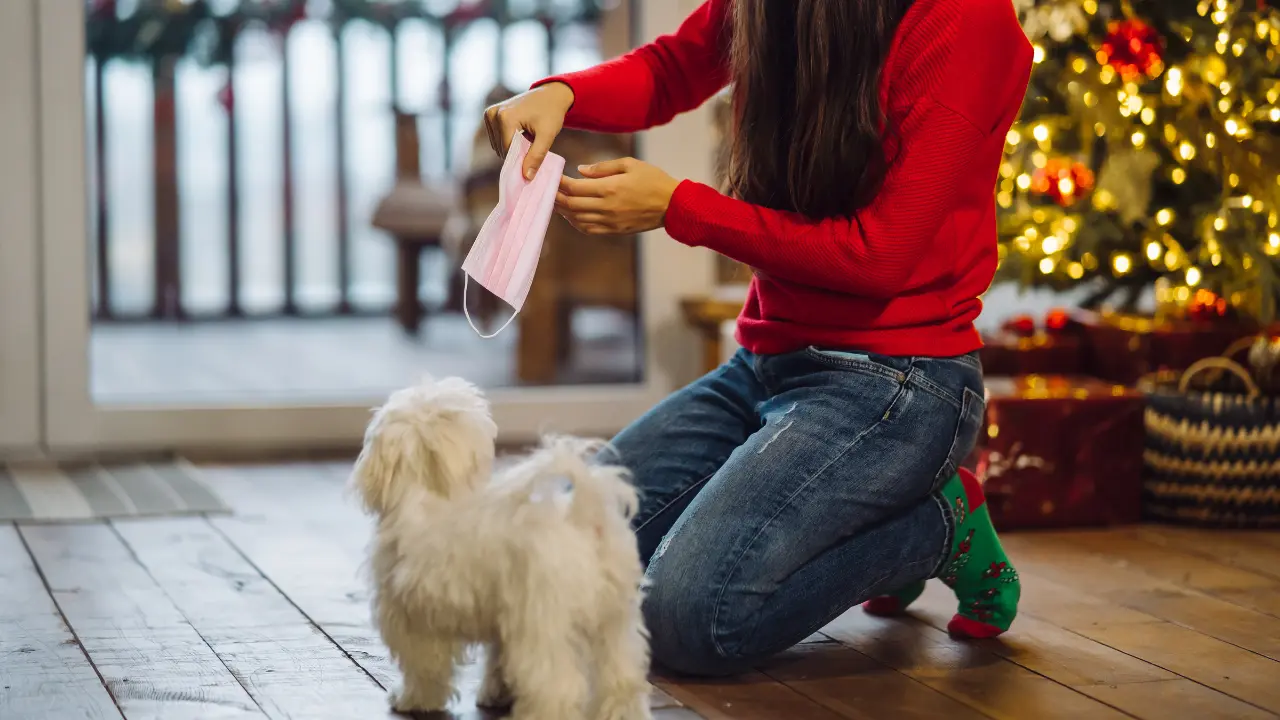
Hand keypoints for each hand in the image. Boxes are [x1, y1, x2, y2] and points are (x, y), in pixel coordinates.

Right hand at [482, 83, 574, 179]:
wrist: (550, 95)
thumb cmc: (551, 113)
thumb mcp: (547, 136)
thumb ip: (536, 156)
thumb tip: (526, 177)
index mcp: (505, 118)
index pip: (507, 151)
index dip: (521, 159)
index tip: (534, 159)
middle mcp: (493, 114)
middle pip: (501, 149)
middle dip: (517, 152)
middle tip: (533, 143)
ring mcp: (489, 113)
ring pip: (497, 145)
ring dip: (512, 147)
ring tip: (527, 136)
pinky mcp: (489, 114)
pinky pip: (496, 138)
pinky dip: (508, 140)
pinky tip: (520, 132)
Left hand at [556, 158, 681, 235]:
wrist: (673, 205)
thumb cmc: (653, 180)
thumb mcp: (630, 164)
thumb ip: (603, 167)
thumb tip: (580, 170)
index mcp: (609, 188)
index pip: (574, 187)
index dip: (559, 182)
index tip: (552, 175)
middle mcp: (606, 207)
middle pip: (570, 205)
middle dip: (555, 197)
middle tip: (546, 190)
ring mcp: (610, 221)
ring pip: (576, 219)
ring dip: (563, 211)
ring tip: (556, 202)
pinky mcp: (615, 230)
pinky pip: (589, 229)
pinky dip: (576, 223)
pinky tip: (572, 216)